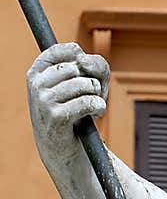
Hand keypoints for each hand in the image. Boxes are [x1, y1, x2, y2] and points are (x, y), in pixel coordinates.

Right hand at [27, 42, 108, 164]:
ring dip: (97, 96)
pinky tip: (96, 113)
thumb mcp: (85, 83)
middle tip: (91, 96)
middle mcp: (36, 82)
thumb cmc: (75, 112)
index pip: (70, 50)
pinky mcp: (55, 116)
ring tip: (93, 106)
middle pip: (80, 67)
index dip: (87, 62)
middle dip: (94, 82)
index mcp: (38, 70)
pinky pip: (87, 102)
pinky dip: (98, 107)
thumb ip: (94, 64)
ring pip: (84, 84)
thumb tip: (84, 61)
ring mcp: (43, 99)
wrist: (62, 149)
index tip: (87, 75)